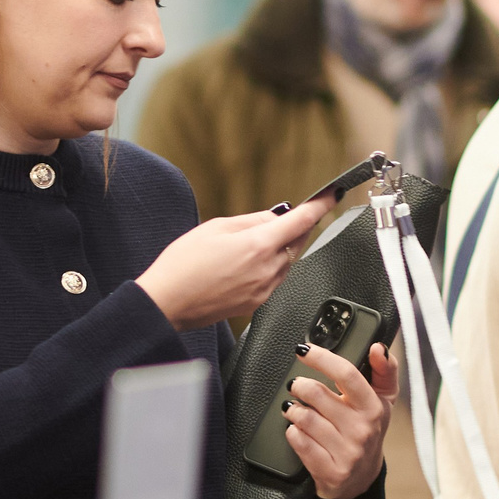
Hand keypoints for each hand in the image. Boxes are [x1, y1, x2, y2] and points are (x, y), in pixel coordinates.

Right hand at [135, 196, 333, 328]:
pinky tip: (243, 264)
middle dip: (294, 227)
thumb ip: (251, 220)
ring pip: (286, 261)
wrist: (167, 303)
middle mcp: (267, 269)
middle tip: (280, 218)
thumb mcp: (215, 227)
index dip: (320, 205)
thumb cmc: (183, 265)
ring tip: (247, 245)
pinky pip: (274, 279)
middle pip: (297, 242)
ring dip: (279, 248)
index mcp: (258, 245)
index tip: (331, 195)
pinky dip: (269, 266)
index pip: (301, 220)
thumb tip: (274, 217)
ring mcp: (264, 289)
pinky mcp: (256, 303)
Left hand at [286, 342, 398, 498]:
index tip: (304, 350)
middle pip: (316, 394)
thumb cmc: (368, 431)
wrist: (360, 478)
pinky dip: (292, 431)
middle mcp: (362, 430)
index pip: (347, 374)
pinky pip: (298, 441)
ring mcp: (346, 452)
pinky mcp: (330, 471)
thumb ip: (384, 370)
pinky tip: (297, 429)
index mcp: (373, 407)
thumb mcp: (382, 400)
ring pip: (304, 417)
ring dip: (293, 409)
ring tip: (295, 409)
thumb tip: (378, 348)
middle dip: (299, 386)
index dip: (322, 358)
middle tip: (297, 386)